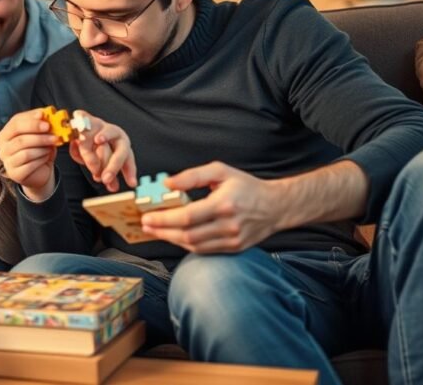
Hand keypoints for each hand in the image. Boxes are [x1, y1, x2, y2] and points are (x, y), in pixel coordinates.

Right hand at [0, 109, 58, 200]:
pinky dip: (41, 159)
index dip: (31, 121)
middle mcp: (3, 148)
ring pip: (26, 153)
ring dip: (42, 149)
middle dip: (39, 136)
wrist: (40, 170)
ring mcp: (7, 162)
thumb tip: (46, 112)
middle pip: (20, 139)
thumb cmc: (38, 149)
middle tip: (54, 135)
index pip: (15, 124)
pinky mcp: (15, 174)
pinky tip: (46, 157)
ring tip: (51, 147)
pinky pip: (29, 165)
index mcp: (5, 134)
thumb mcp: (40, 133)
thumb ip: (41, 122)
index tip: (45, 118)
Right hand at [68, 111, 137, 191]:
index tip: (132, 184)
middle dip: (112, 167)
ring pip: (100, 145)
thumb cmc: (95, 143)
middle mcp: (115, 133)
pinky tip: (76, 145)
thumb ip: (107, 172)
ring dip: (94, 158)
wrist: (81, 122)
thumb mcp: (102, 159)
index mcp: (122, 143)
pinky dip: (79, 141)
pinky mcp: (86, 119)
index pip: (128, 159)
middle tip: (105, 179)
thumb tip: (112, 188)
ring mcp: (101, 125)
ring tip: (91, 170)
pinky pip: (83, 134)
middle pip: (120, 151)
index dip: (130, 172)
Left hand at [141, 162, 282, 252]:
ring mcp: (232, 240)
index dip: (164, 219)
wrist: (277, 206)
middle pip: (187, 235)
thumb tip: (167, 183)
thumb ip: (193, 176)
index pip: (187, 217)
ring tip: (156, 230)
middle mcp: (228, 226)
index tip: (147, 217)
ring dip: (171, 239)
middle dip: (162, 231)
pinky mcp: (234, 248)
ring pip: (194, 246)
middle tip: (145, 225)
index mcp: (224, 204)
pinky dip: (187, 244)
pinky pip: (204, 250)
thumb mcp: (221, 171)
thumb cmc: (246, 186)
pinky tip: (176, 236)